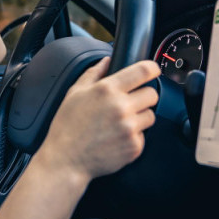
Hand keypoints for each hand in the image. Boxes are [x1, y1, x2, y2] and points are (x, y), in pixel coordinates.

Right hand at [35, 57, 159, 181]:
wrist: (66, 159)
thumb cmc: (67, 126)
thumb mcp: (74, 93)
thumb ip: (93, 73)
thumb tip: (107, 60)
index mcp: (107, 90)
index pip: (143, 71)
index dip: (151, 68)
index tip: (151, 70)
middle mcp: (121, 107)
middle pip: (152, 94)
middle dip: (143, 95)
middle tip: (128, 102)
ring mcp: (130, 128)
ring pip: (150, 115)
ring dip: (139, 117)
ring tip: (119, 122)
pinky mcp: (134, 146)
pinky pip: (144, 136)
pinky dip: (134, 136)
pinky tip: (116, 137)